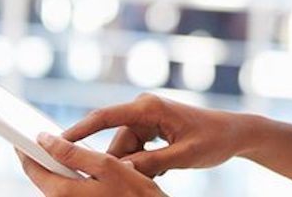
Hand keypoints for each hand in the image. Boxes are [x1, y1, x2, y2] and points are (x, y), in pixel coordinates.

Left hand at [18, 132, 165, 196]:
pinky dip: (66, 173)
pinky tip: (75, 163)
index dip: (24, 147)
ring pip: (54, 182)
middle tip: (39, 134)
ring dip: (54, 164)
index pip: (32, 168)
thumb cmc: (135, 194)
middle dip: (39, 154)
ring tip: (57, 146)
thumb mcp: (107, 166)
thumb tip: (45, 140)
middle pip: (41, 176)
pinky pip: (66, 188)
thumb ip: (73, 152)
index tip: (19, 131)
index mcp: (63, 193)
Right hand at [63, 93, 247, 177]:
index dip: (79, 130)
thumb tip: (122, 171)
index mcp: (149, 107)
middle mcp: (145, 108)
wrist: (234, 132)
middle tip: (127, 185)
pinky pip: (136, 148)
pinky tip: (164, 169)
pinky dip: (144, 163)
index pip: (104, 117)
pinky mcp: (153, 127)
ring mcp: (148, 117)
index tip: (57, 141)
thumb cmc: (213, 140)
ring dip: (135, 166)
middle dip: (119, 164)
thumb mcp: (183, 156)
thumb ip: (151, 163)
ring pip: (125, 148)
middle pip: (115, 140)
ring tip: (161, 172)